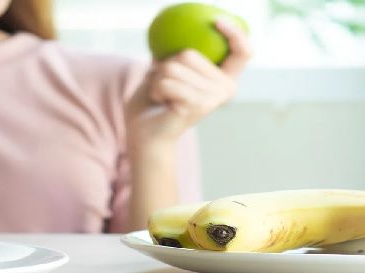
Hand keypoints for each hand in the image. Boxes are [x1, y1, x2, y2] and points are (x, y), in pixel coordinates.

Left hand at [126, 17, 252, 146]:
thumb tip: (171, 33)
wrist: (146, 135)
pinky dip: (156, 89)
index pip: (242, 52)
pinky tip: (161, 102)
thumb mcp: (167, 73)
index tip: (217, 21)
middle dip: (165, 66)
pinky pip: (167, 82)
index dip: (235, 33)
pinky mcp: (199, 105)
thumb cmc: (155, 103)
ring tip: (162, 96)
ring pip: (174, 66)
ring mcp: (214, 97)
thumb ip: (175, 56)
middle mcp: (226, 88)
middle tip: (165, 88)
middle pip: (189, 53)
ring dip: (157, 80)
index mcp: (223, 78)